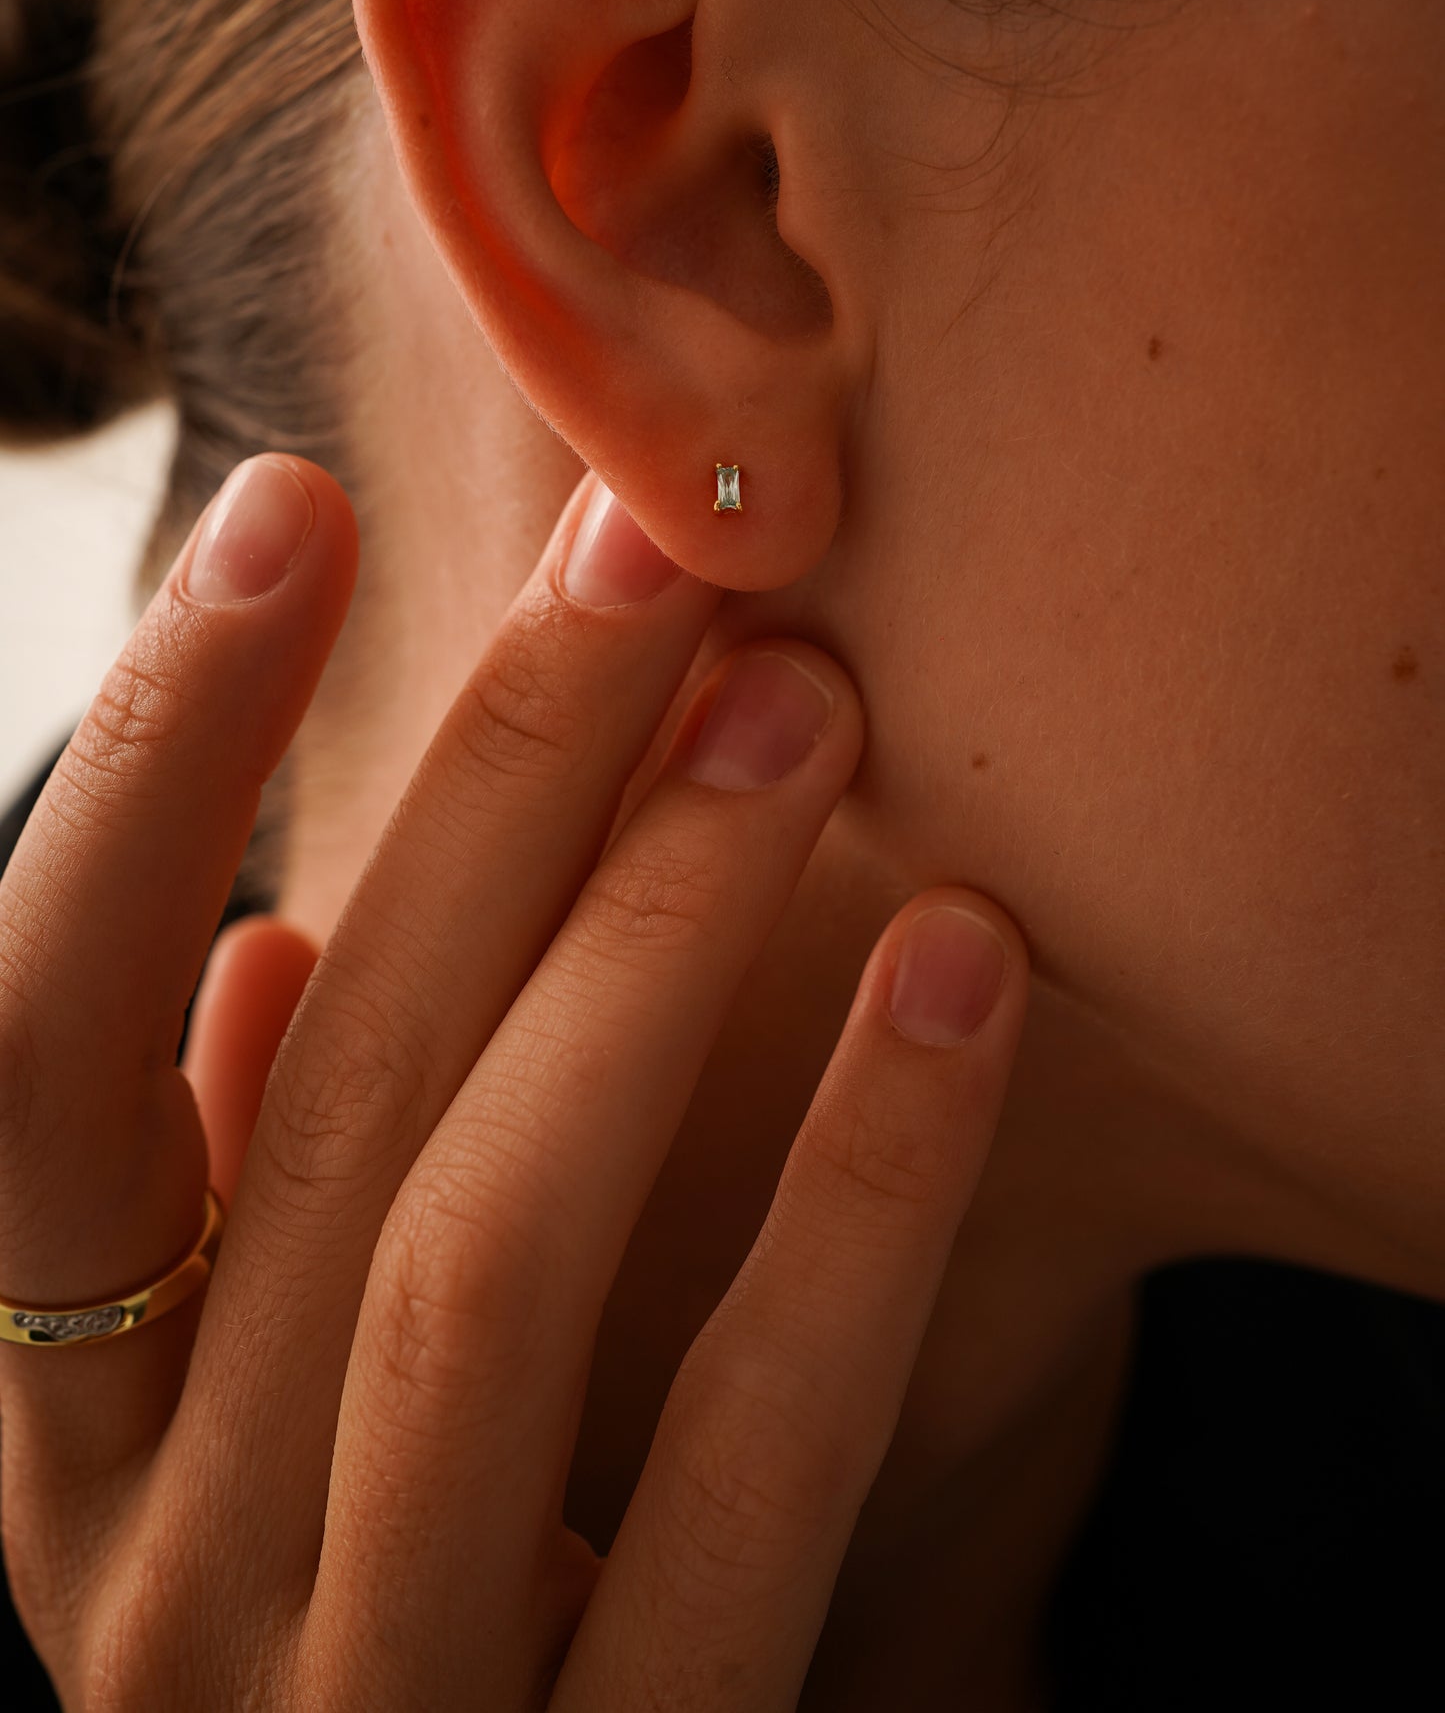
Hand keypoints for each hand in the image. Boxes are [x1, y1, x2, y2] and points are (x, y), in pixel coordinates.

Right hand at [0, 455, 1027, 1709]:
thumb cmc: (402, 1623)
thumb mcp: (266, 1436)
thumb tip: (257, 956)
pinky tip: (964, 975)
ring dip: (649, 939)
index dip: (151, 763)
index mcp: (67, 1448)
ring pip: (483, 1257)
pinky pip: (746, 1474)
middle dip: (485, 786)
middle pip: (319, 1105)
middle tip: (649, 554)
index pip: (34, 1057)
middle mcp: (156, 1583)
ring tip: (800, 707)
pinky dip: (856, 1198)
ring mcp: (363, 1706)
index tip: (295, 507)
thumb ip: (245, 1220)